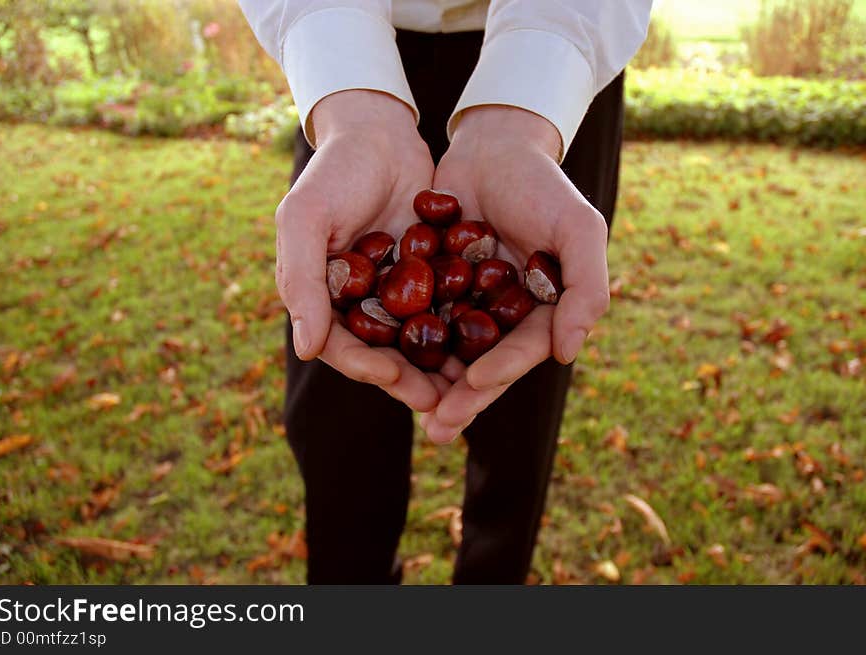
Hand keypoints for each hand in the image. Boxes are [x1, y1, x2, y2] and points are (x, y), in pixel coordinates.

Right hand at [276, 90, 441, 411]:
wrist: (378, 133)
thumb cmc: (333, 174)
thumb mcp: (306, 220)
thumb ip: (303, 282)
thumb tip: (306, 348)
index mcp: (326, 298)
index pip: (342, 345)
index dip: (365, 365)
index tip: (390, 377)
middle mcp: (362, 302)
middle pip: (384, 353)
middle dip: (408, 380)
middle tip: (437, 402)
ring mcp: (397, 292)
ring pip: (418, 340)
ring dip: (438, 366)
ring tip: (465, 387)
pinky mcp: (431, 276)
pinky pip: (446, 310)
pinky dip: (462, 329)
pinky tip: (488, 346)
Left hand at [421, 105, 610, 441]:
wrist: (494, 145)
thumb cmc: (543, 186)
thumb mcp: (577, 230)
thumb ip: (585, 290)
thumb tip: (567, 354)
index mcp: (540, 310)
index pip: (522, 351)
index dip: (501, 371)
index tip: (475, 385)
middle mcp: (502, 315)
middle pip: (481, 364)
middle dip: (461, 398)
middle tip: (438, 429)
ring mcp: (465, 302)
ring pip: (445, 351)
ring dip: (427, 382)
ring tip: (406, 408)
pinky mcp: (431, 285)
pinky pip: (414, 318)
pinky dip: (400, 340)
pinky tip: (378, 360)